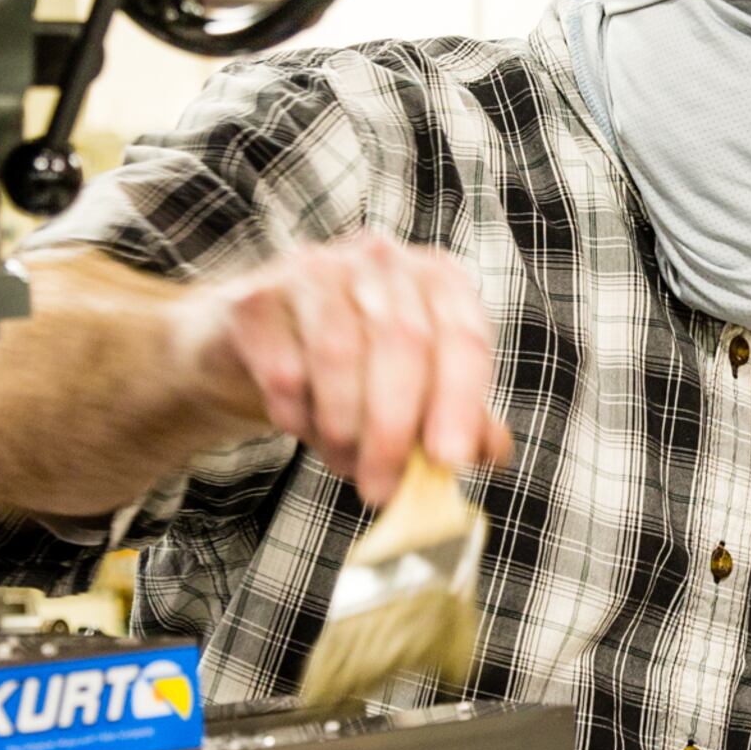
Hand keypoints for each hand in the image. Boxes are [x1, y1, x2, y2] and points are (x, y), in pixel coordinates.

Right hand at [177, 230, 510, 504]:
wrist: (261, 347)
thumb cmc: (355, 370)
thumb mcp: (417, 390)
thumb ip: (459, 418)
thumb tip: (493, 453)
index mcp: (438, 279)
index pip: (463, 336)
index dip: (459, 402)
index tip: (448, 461)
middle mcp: (382, 260)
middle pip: (402, 342)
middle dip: (393, 428)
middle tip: (383, 489)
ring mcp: (316, 269)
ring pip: (338, 352)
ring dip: (343, 425)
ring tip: (343, 464)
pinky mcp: (258, 298)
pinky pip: (282, 365)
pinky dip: (294, 413)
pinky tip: (299, 428)